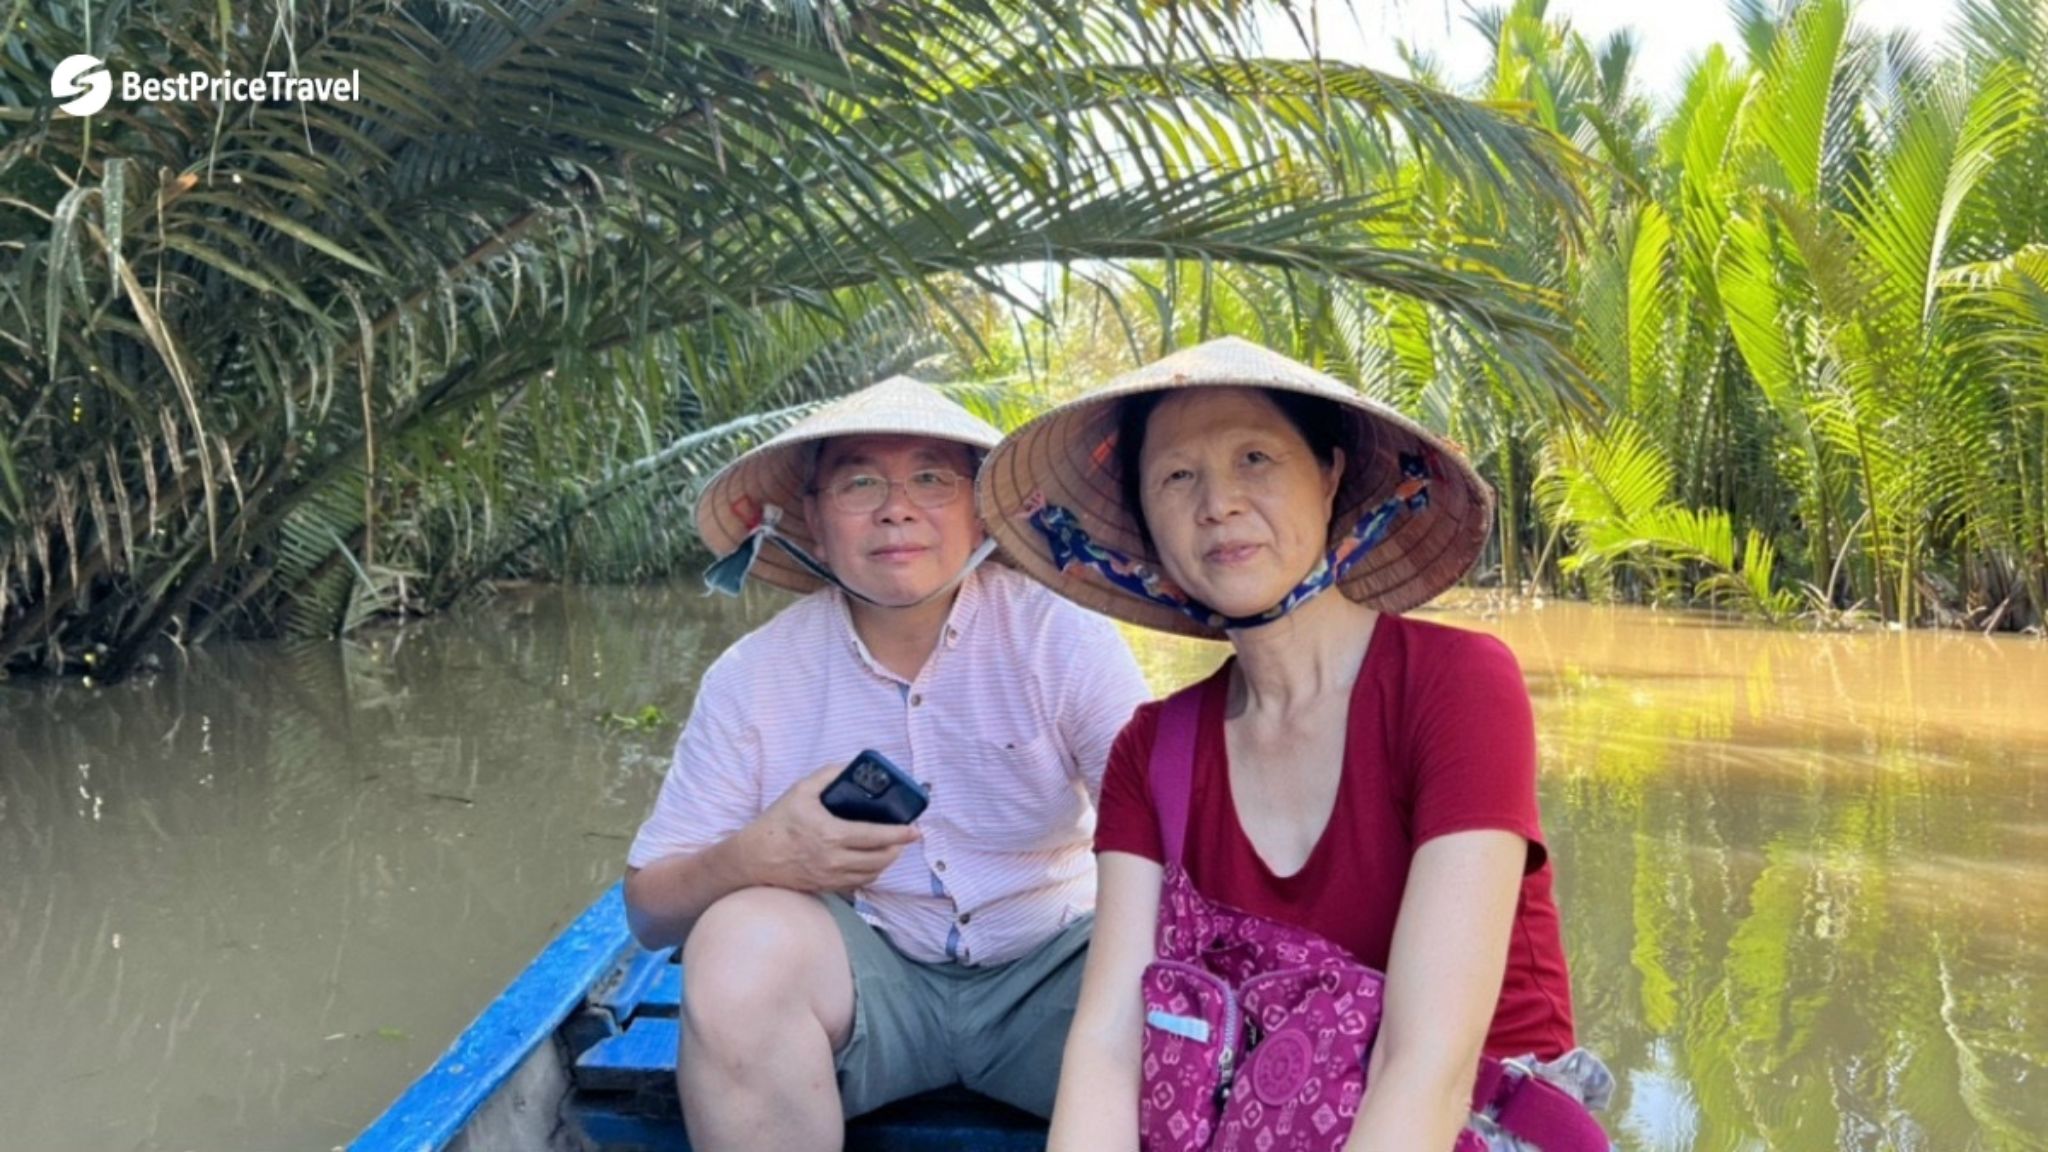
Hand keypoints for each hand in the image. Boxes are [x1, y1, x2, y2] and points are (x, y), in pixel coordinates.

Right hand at [738, 763, 920, 892]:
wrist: (753, 859)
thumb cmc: (777, 823)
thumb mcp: (800, 790)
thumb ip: (828, 775)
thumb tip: (852, 767)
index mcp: (830, 835)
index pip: (876, 837)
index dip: (900, 834)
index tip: (915, 829)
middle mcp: (834, 860)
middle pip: (880, 859)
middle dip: (898, 848)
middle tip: (906, 836)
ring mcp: (831, 878)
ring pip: (872, 874)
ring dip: (887, 861)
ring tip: (892, 847)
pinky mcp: (826, 887)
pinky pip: (858, 884)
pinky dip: (871, 873)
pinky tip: (872, 861)